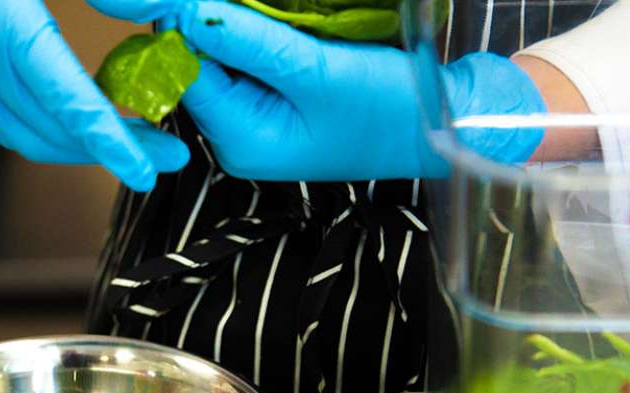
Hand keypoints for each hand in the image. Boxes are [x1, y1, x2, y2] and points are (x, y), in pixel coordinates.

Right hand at [0, 0, 188, 190]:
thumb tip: (155, 8)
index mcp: (9, 27)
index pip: (68, 101)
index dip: (109, 142)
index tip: (145, 169)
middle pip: (55, 129)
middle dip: (113, 151)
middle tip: (165, 154)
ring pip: (30, 138)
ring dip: (82, 150)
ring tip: (132, 146)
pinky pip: (7, 128)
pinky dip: (49, 137)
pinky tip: (78, 131)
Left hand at [173, 1, 545, 180]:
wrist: (444, 126)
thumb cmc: (388, 109)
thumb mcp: (317, 70)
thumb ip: (251, 41)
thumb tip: (188, 12)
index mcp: (240, 141)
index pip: (188, 74)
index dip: (186, 25)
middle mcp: (239, 138)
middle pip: (202, 67)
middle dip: (214, 24)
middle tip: (248, 0)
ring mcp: (257, 122)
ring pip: (227, 61)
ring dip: (238, 26)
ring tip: (265, 7)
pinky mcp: (277, 106)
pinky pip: (252, 63)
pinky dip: (259, 35)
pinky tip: (274, 16)